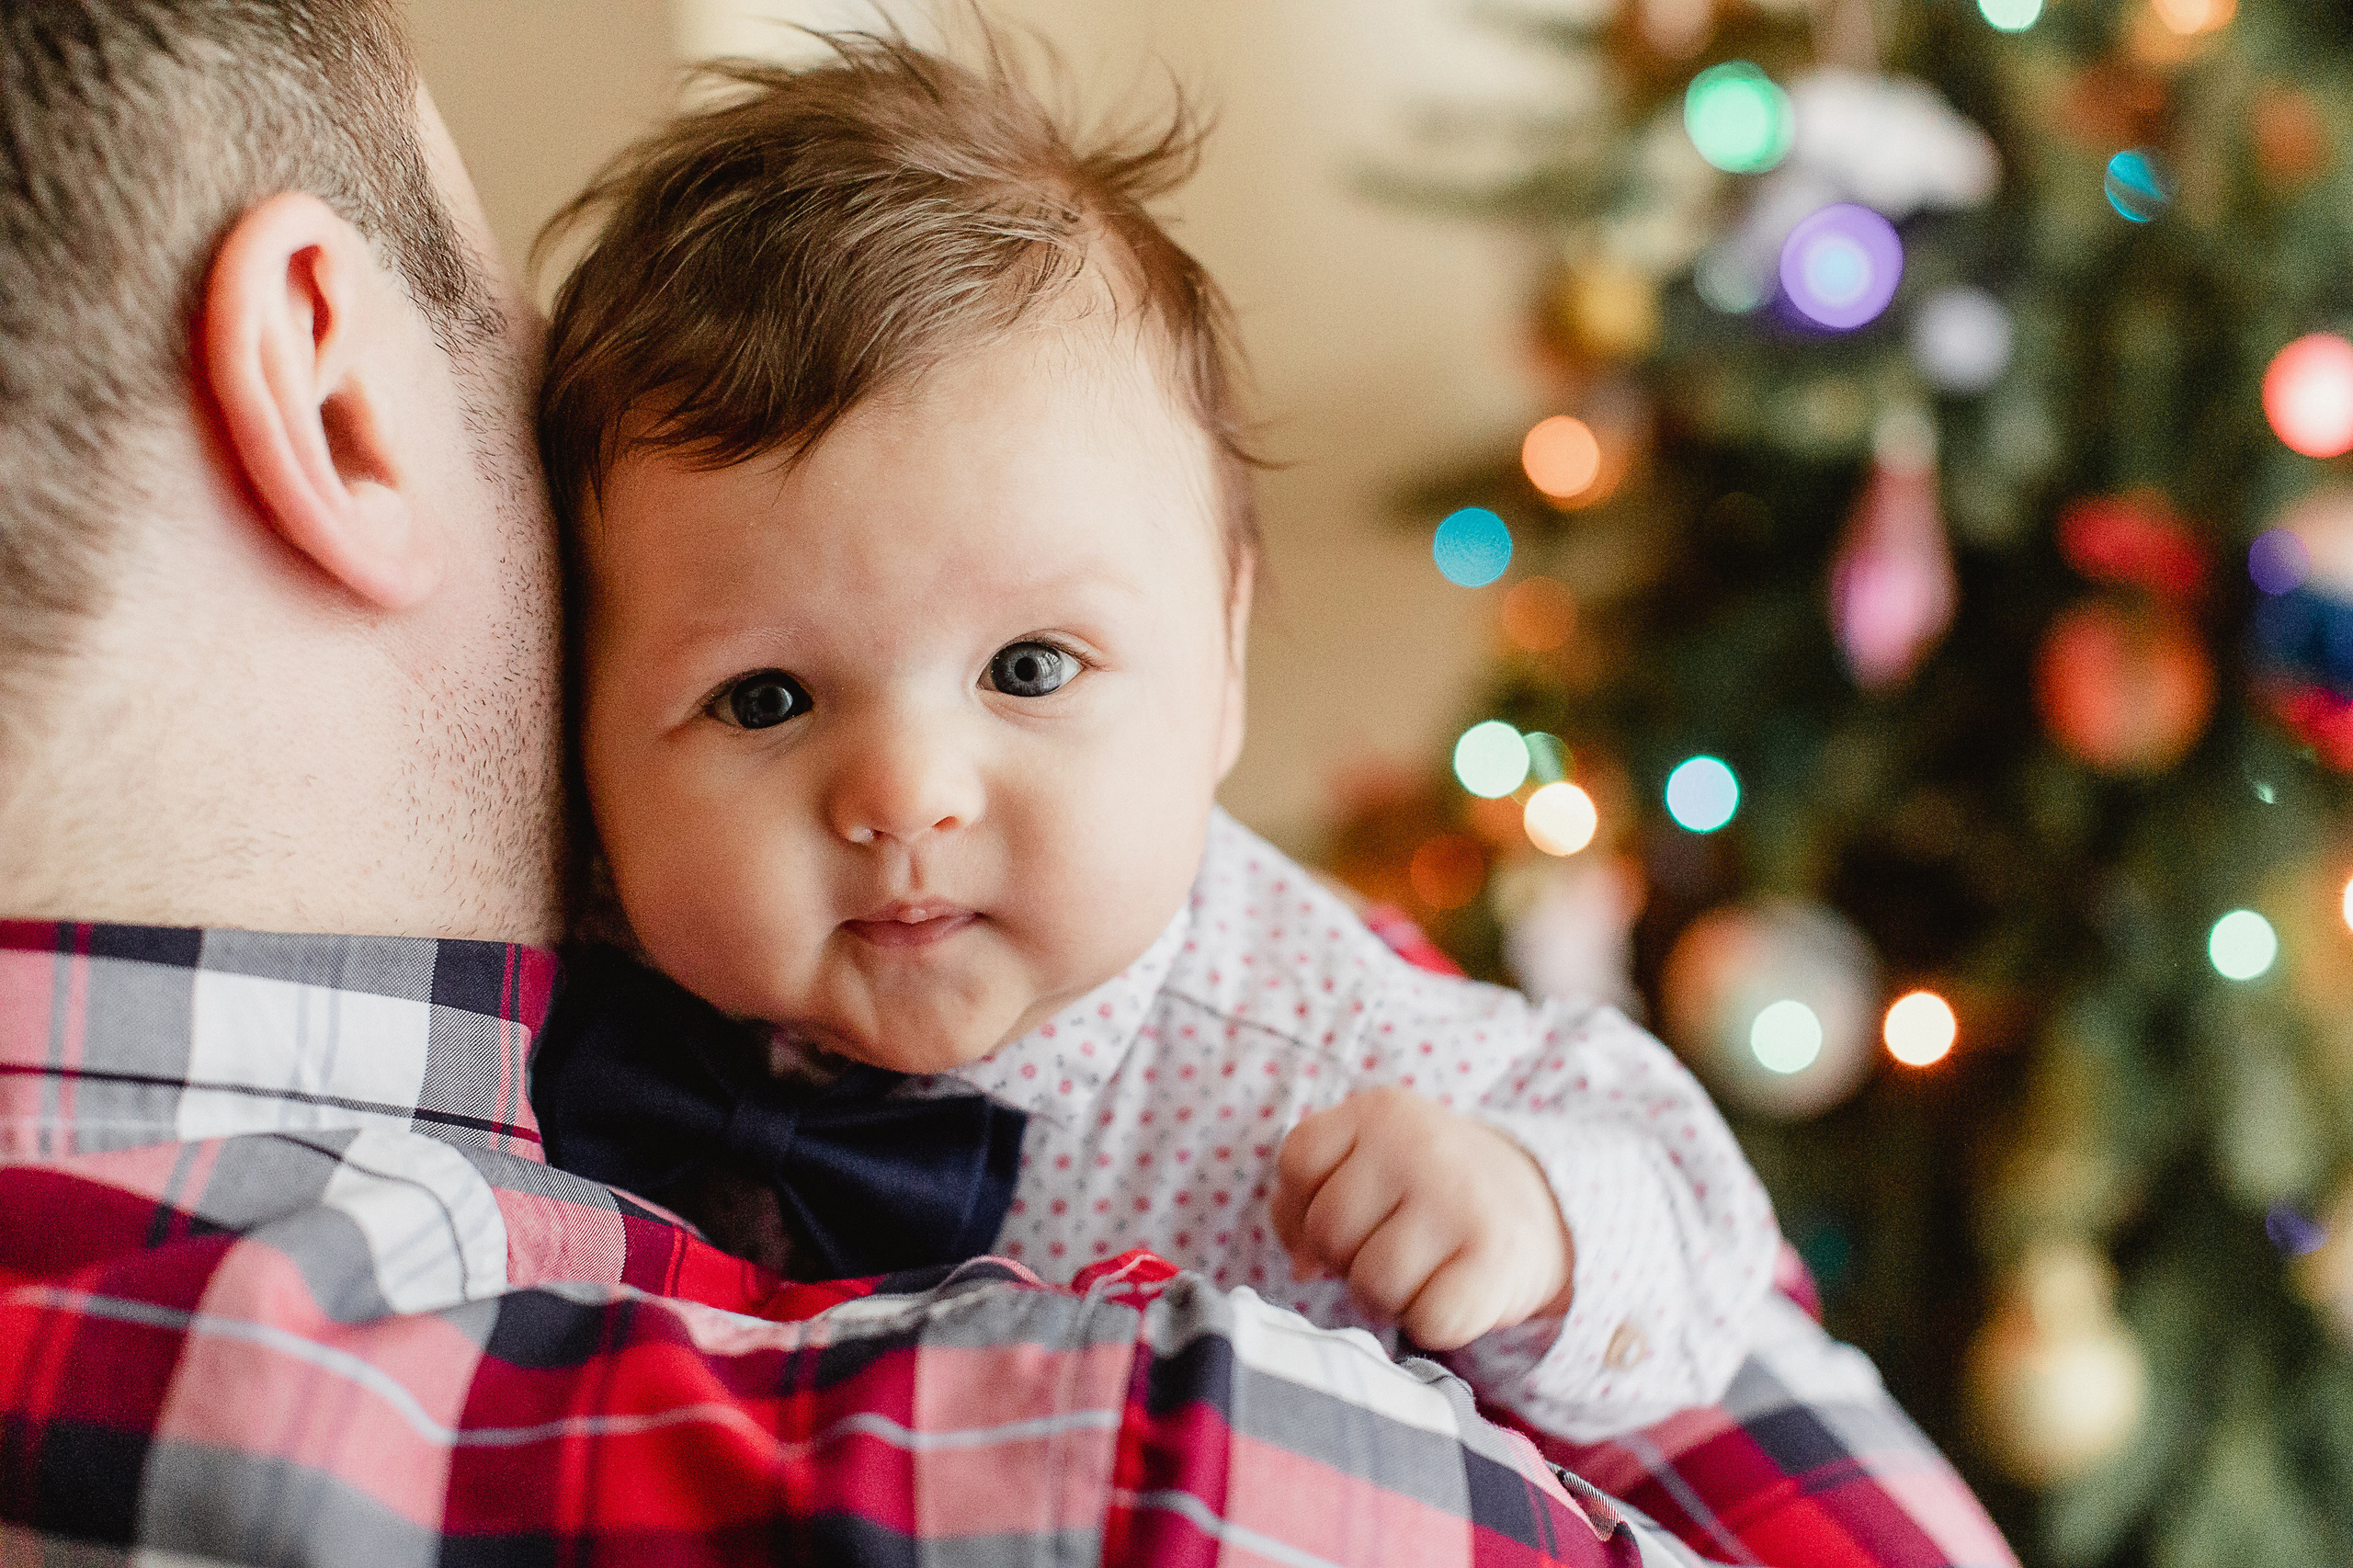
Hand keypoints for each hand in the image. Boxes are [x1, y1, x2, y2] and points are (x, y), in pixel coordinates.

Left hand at [1269, 1086, 1574, 1350]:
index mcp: (1379, 1111)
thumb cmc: (1429, 1191)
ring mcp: (1459, 1198)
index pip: (1298, 1161)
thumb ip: (1312, 1196)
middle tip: (1390, 1247)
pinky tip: (1453, 1291)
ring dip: (1388, 1297)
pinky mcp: (1494, 1256)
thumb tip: (1302, 1266)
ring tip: (1422, 1269)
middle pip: (1327, 1230)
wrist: (1541, 1204)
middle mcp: (1418, 1144)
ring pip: (1371, 1284)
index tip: (1343, 1217)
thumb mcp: (1370, 1161)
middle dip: (1346, 1258)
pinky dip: (1431, 1323)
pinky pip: (1426, 1322)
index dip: (1301, 1207)